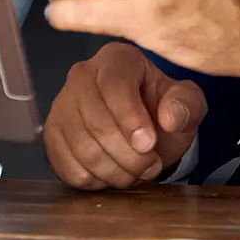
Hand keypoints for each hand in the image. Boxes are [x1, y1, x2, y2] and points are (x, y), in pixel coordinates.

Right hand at [43, 41, 206, 189]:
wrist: (142, 129)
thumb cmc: (162, 110)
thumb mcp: (187, 104)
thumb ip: (187, 104)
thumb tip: (170, 117)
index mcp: (117, 59)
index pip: (114, 85)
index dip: (131, 119)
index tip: (149, 144)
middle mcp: (82, 75)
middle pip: (97, 122)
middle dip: (129, 155)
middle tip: (151, 166)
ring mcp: (62, 105)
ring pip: (82, 148)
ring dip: (115, 171)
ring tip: (136, 172)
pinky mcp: (52, 134)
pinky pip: (67, 166)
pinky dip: (94, 180)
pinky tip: (112, 173)